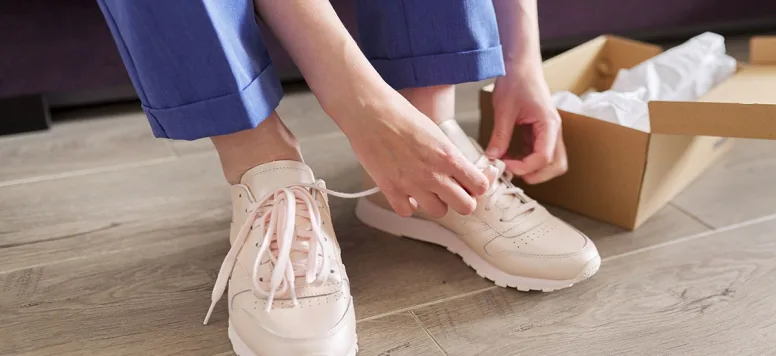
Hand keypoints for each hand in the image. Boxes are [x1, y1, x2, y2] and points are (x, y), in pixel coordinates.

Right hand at [341, 94, 488, 217]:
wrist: (370, 112)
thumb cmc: (400, 115)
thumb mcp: (436, 132)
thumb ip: (449, 156)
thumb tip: (460, 170)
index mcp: (449, 156)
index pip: (480, 186)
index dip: (477, 186)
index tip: (471, 182)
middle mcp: (434, 174)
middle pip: (466, 207)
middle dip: (462, 200)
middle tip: (453, 190)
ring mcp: (412, 185)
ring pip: (439, 212)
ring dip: (436, 203)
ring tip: (428, 190)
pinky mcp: (391, 190)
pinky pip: (408, 212)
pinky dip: (409, 206)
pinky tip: (407, 194)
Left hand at [486, 71, 567, 183]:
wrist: (520, 64)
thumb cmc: (516, 80)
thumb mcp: (504, 110)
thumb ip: (500, 136)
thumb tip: (491, 158)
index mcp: (549, 124)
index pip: (544, 157)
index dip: (524, 167)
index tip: (504, 166)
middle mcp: (553, 130)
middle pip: (555, 165)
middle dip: (535, 174)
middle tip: (511, 172)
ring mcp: (548, 132)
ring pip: (550, 161)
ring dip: (531, 168)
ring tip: (507, 164)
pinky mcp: (540, 132)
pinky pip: (538, 152)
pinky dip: (525, 159)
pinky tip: (507, 156)